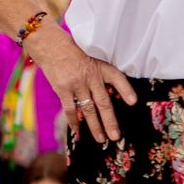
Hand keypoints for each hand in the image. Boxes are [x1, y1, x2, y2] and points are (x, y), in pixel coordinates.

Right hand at [24, 25, 137, 144]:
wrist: (49, 45)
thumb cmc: (69, 50)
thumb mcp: (89, 56)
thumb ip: (96, 74)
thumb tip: (104, 95)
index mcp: (99, 66)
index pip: (117, 78)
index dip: (126, 90)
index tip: (133, 102)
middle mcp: (90, 76)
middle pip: (104, 102)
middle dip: (110, 121)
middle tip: (116, 136)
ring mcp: (76, 84)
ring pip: (88, 110)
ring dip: (95, 126)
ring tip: (101, 139)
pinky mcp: (62, 89)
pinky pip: (70, 109)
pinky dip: (74, 122)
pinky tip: (79, 132)